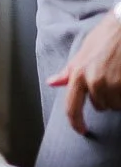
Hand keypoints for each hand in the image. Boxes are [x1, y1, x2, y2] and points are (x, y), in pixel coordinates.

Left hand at [49, 10, 120, 133]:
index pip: (72, 106)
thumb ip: (69, 71)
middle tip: (110, 75)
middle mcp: (94, 81)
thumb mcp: (84, 51)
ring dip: (118, 96)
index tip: (81, 130)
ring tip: (120, 75)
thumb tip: (52, 82)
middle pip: (99, 106)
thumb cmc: (106, 36)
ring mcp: (113, 85)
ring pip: (115, 105)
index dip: (75, 122)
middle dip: (104, 96)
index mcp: (78, 73)